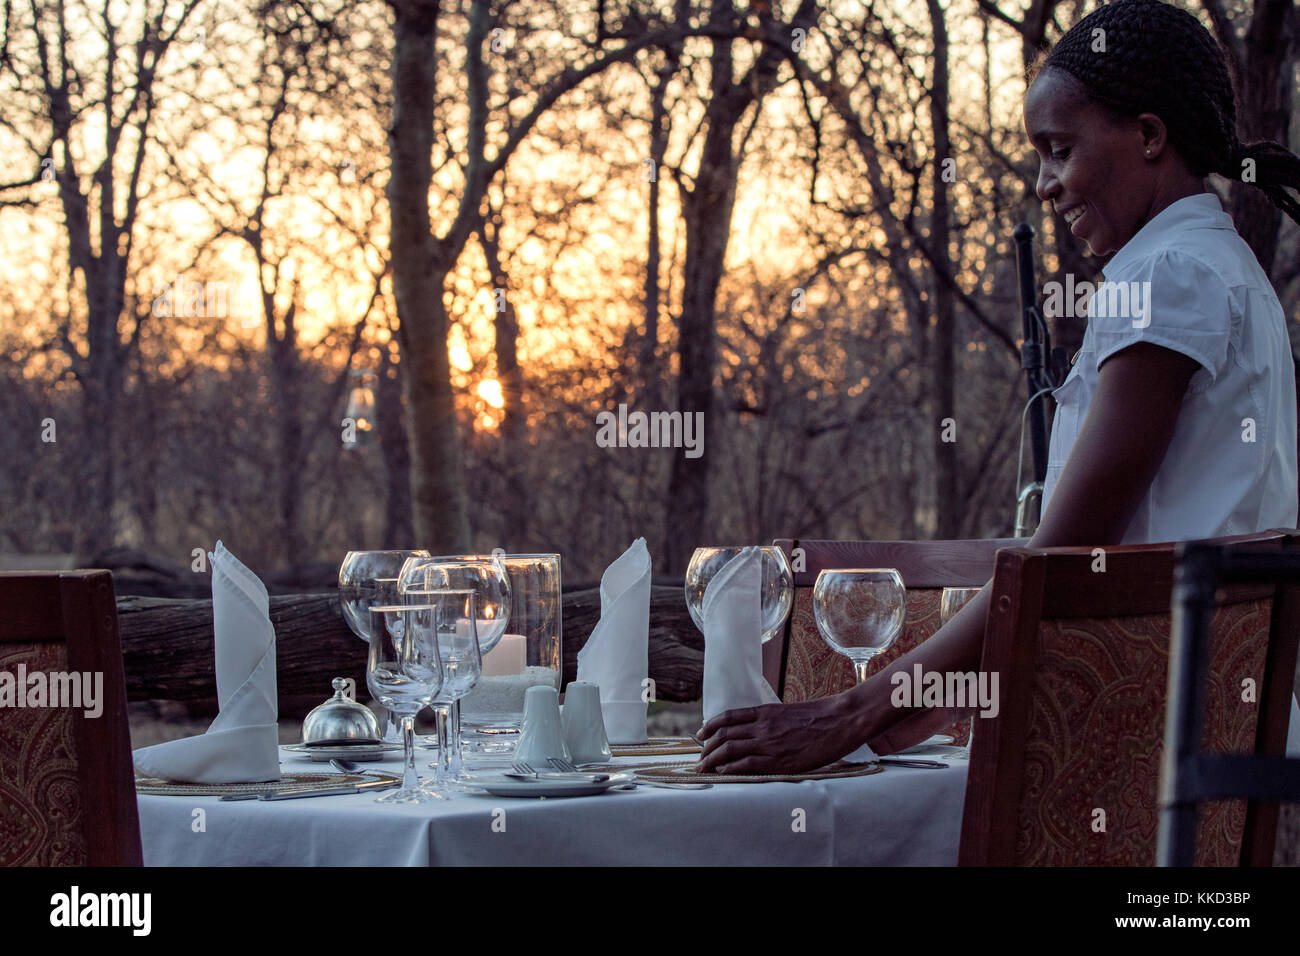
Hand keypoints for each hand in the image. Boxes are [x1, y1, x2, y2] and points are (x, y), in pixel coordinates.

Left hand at [695, 693, 861, 774]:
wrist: (841, 720)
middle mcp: (762, 725)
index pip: (728, 717)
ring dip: (711, 759)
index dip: (710, 726)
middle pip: (723, 734)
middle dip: (706, 747)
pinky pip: (746, 764)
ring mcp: (769, 742)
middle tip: (699, 758)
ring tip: (703, 768)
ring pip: (729, 749)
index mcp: (765, 712)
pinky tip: (723, 772)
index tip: (701, 734)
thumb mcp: (789, 713)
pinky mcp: (779, 760)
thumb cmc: (820, 718)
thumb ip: (771, 721)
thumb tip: (758, 730)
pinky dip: (730, 768)